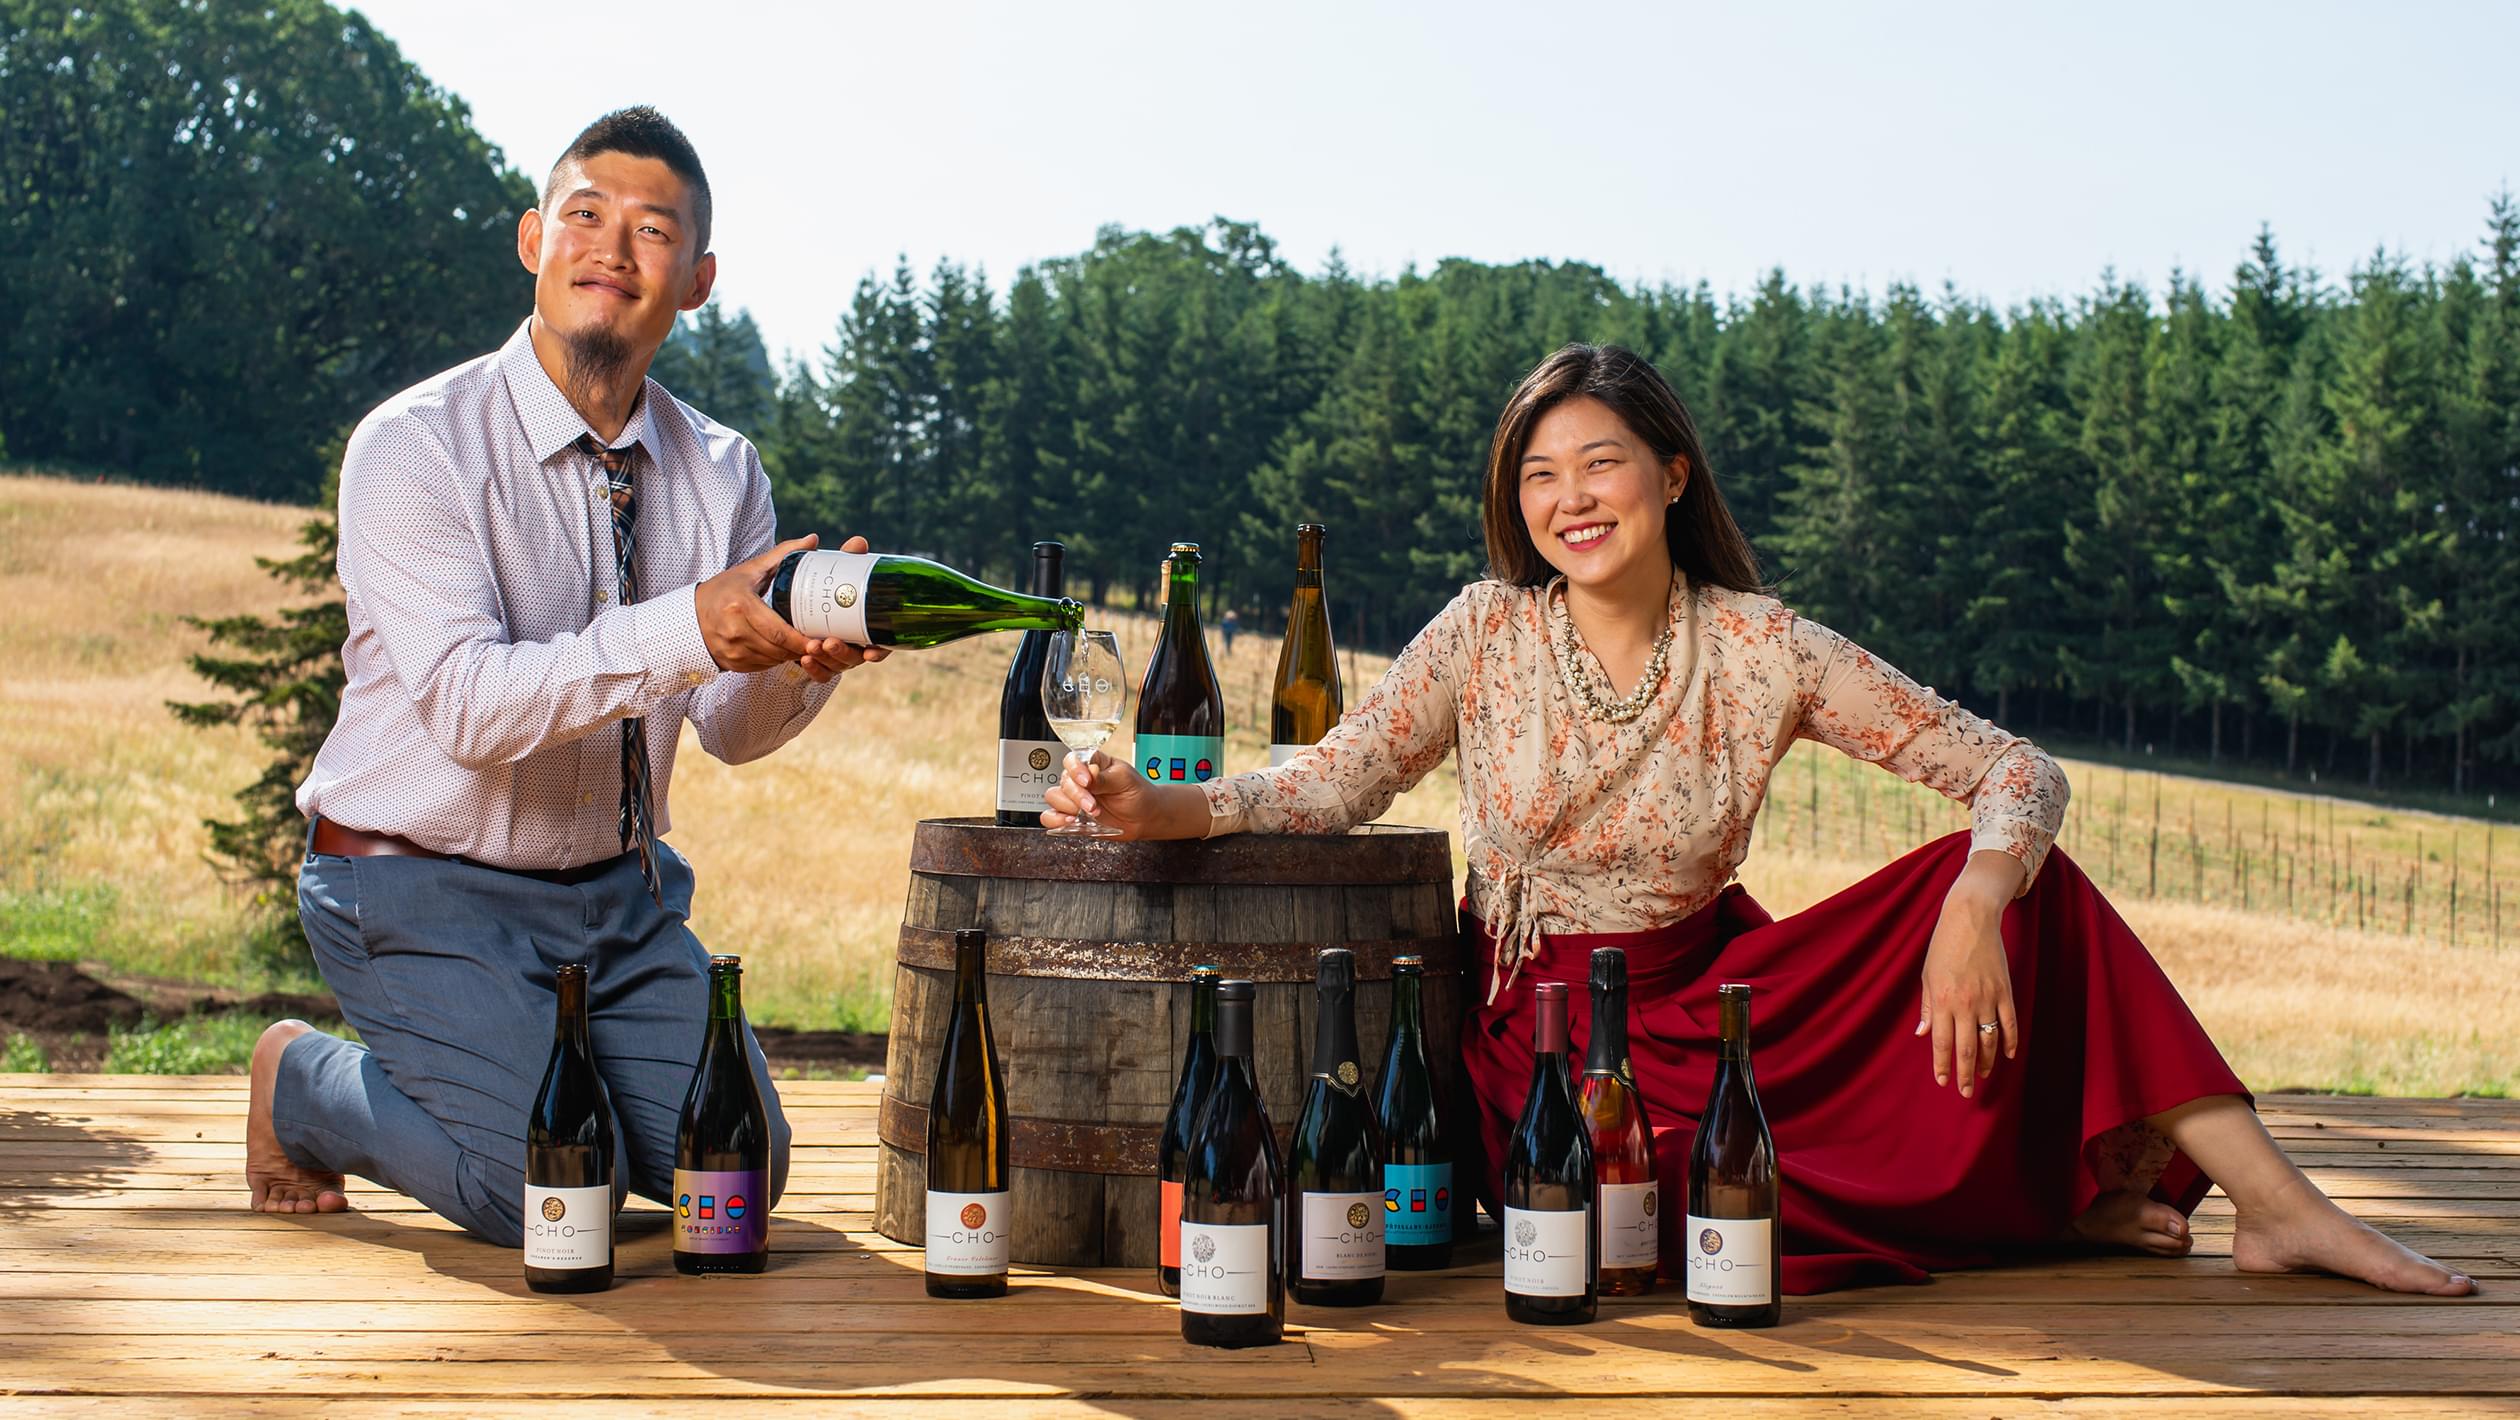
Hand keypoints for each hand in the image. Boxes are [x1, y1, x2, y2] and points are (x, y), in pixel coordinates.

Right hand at [695, 533, 891, 677]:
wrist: (691, 615)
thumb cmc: (724, 590)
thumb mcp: (751, 569)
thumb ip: (783, 554)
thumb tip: (813, 539)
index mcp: (740, 605)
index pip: (777, 630)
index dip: (800, 639)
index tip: (819, 639)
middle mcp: (733, 630)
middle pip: (777, 648)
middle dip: (800, 649)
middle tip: (819, 645)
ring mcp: (731, 650)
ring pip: (772, 660)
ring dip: (789, 655)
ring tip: (804, 645)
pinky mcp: (732, 663)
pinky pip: (762, 666)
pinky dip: (775, 660)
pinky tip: (783, 650)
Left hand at [796, 535, 888, 681]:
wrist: (795, 601)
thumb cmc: (830, 586)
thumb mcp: (838, 572)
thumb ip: (848, 560)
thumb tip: (858, 542)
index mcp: (866, 627)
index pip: (881, 645)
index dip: (880, 652)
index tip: (872, 652)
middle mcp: (855, 645)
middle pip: (854, 658)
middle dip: (842, 653)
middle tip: (828, 641)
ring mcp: (836, 656)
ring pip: (835, 667)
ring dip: (824, 659)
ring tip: (810, 647)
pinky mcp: (819, 663)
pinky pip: (819, 674)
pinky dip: (813, 669)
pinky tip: (803, 659)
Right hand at [1042, 748, 1166, 840]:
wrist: (1144, 817)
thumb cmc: (1137, 793)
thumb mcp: (1125, 780)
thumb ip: (1104, 778)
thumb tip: (1089, 773)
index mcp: (1092, 764)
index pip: (1072, 760)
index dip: (1075, 769)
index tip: (1086, 781)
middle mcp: (1079, 780)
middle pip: (1063, 781)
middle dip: (1077, 796)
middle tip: (1093, 806)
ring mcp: (1074, 798)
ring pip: (1053, 797)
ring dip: (1067, 807)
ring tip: (1086, 815)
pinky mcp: (1071, 817)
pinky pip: (1050, 817)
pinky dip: (1055, 820)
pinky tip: (1070, 822)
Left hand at [1914, 870, 2019, 1097]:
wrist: (1970, 920)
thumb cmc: (1943, 947)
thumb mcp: (1927, 976)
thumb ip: (1927, 1008)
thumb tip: (1922, 1035)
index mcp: (1942, 1001)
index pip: (1942, 1043)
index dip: (1942, 1065)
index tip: (1942, 1081)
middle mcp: (1965, 1004)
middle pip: (1966, 1049)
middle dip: (1965, 1074)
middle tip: (1966, 1092)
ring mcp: (1988, 999)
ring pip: (1990, 1040)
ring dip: (1987, 1061)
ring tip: (1983, 1075)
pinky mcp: (2005, 992)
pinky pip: (2010, 1024)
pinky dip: (2010, 1042)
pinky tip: (2007, 1056)